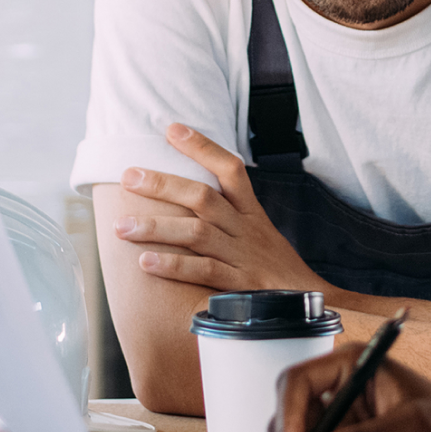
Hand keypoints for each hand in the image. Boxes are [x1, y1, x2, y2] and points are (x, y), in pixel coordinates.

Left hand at [115, 123, 335, 296]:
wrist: (309, 302)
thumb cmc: (275, 268)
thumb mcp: (258, 233)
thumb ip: (229, 215)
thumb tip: (188, 197)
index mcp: (251, 213)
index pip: (230, 169)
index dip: (202, 147)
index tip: (172, 129)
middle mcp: (246, 229)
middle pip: (204, 198)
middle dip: (164, 185)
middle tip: (128, 177)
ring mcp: (243, 257)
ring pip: (197, 234)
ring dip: (157, 228)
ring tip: (122, 226)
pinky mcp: (240, 285)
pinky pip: (204, 272)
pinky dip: (174, 266)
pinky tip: (146, 263)